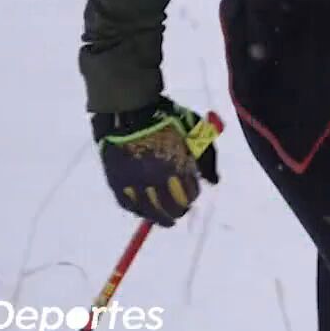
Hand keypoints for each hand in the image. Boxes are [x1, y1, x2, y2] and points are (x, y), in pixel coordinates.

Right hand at [92, 98, 219, 226]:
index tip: (192, 196)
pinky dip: (136, 210)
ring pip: (148, 210)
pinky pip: (126, 204)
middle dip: (178, 210)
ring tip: (165, 221)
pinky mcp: (115, 180)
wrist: (129, 109)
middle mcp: (155, 178)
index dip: (191, 196)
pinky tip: (143, 212)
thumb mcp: (194, 132)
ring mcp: (133, 181)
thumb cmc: (167, 118)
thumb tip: (214, 182)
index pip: (189, 193)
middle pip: (170, 206)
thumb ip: (206, 158)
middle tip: (179, 213)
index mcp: (176, 165)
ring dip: (158, 217)